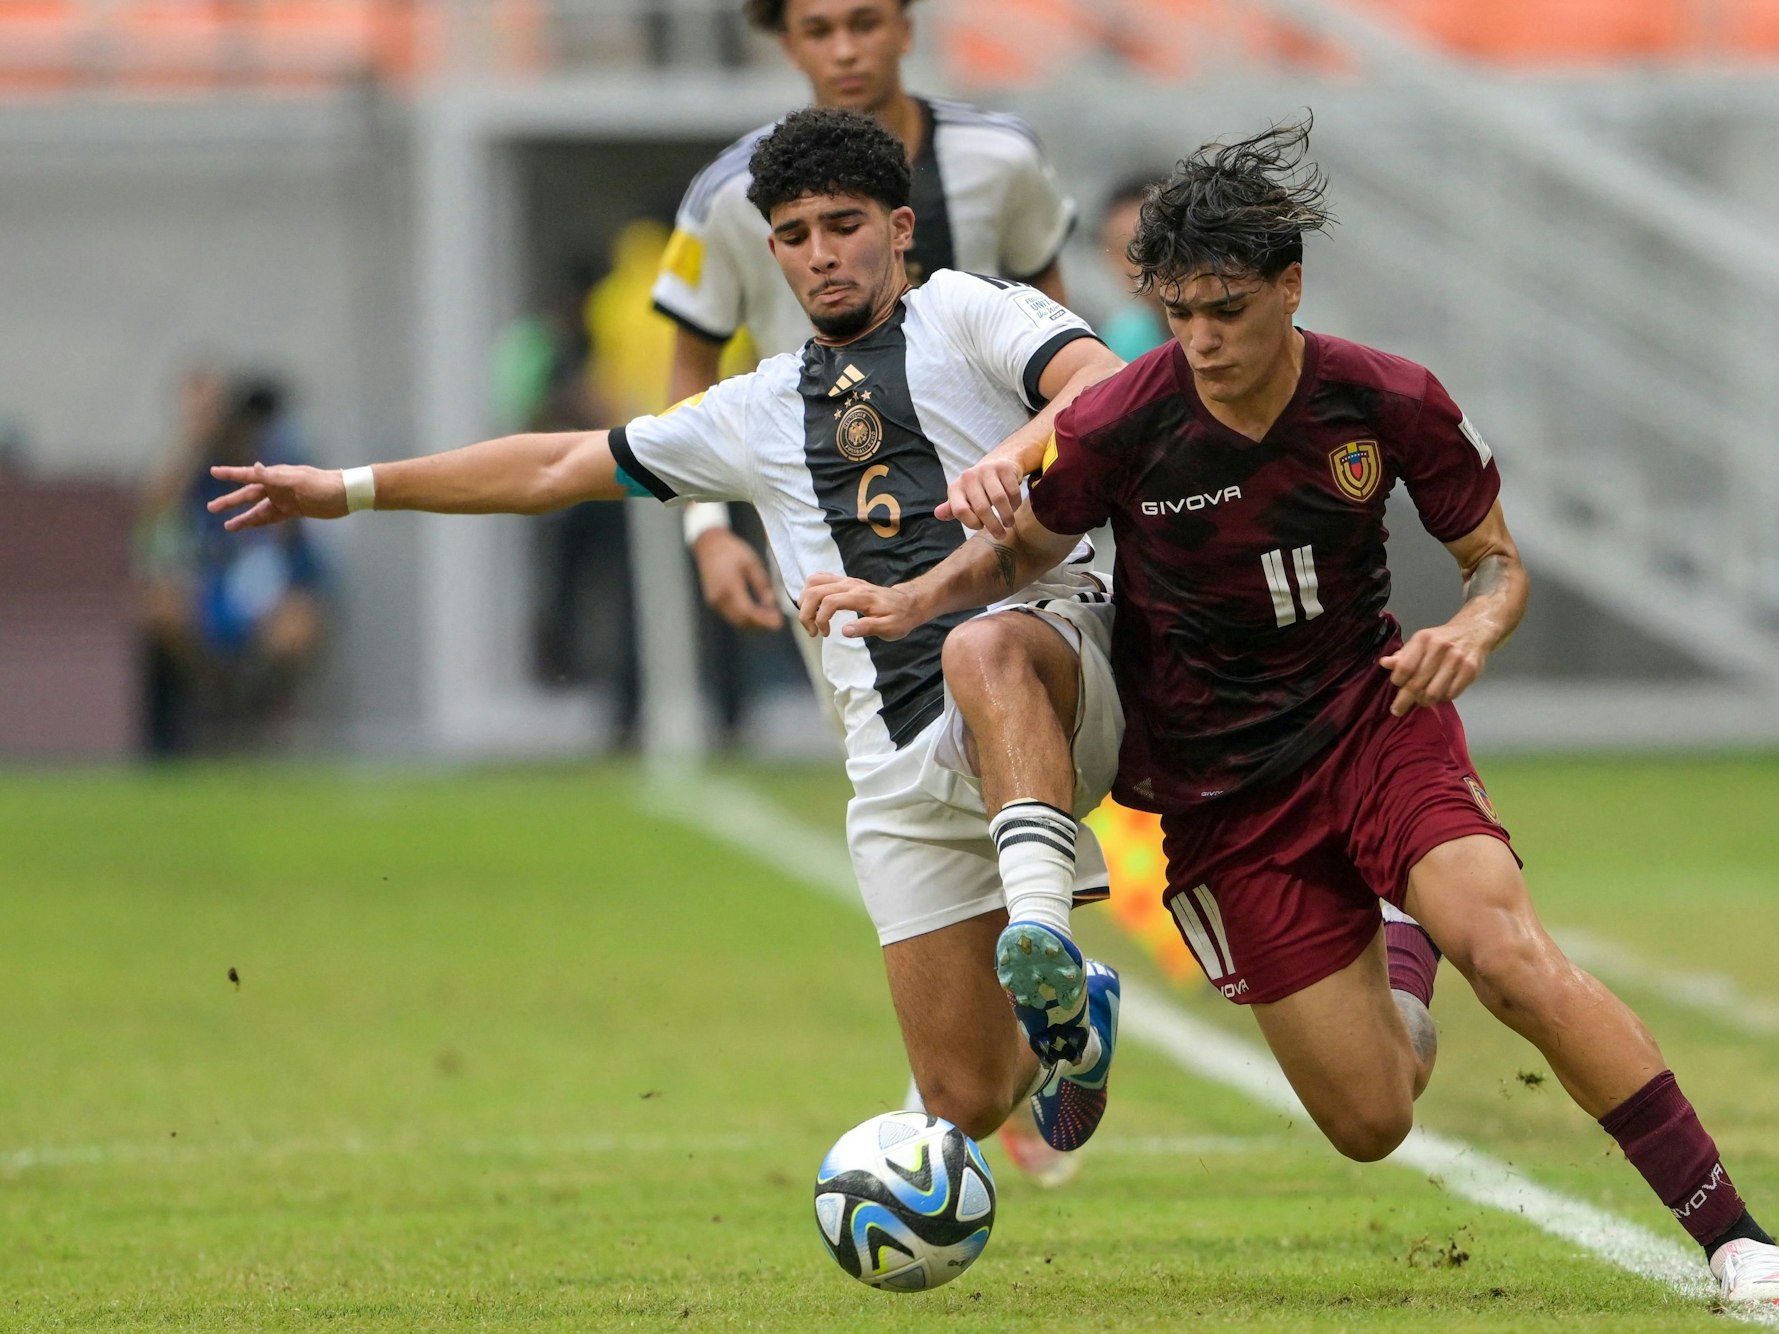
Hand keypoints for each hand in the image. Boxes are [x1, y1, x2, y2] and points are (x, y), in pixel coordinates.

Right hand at [207, 463, 345, 529]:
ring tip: (227, 526)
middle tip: (211, 508)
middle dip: (230, 501)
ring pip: (258, 509)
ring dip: (243, 517)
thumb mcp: (297, 481)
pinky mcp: (293, 510)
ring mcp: (284, 499)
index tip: (213, 471)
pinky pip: (271, 517)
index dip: (230, 474)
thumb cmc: (322, 484)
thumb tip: (256, 467)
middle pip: (248, 494)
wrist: (345, 495)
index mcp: (276, 476)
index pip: (248, 475)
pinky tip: (249, 526)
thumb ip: (274, 477)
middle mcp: (277, 486)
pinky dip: (259, 521)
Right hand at [691, 527, 782, 629]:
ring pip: (736, 621)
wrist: (709, 545)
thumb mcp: (752, 563)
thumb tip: (771, 604)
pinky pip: (731, 616)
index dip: (764, 620)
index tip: (779, 622)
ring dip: (754, 623)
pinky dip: (745, 618)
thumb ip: (762, 585)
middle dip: (761, 624)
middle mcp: (719, 598)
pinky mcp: (713, 602)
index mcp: (729, 586)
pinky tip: (757, 612)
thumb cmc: (732, 551)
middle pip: (742, 621)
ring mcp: (714, 601)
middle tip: (778, 622)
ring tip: (770, 616)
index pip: (748, 612)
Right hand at [798, 572, 923, 640]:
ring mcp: (846, 580)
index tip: (825, 634)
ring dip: (805, 601)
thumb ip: (867, 628)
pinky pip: (819, 578)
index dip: (821, 619)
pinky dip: (810, 592)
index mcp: (861, 596)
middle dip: (806, 613)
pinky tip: (816, 608)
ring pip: (813, 581)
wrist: (908, 603)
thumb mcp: (890, 628)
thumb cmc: (899, 617)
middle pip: (815, 590)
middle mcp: (850, 584)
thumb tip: (844, 631)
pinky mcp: (844, 581)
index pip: (830, 601)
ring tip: (812, 620)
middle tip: (813, 632)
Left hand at [935, 449, 1025, 538]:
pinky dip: (1015, 504)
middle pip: (982, 508)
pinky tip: (1014, 508)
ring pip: (999, 499)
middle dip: (993, 525)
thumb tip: (938, 514)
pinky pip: (1012, 491)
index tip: (980, 527)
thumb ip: (952, 509)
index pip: (959, 510)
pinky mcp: (1003, 468)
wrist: (997, 463)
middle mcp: (968, 477)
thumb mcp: (962, 498)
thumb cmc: (977, 488)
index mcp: (955, 488)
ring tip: (1009, 524)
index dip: (971, 523)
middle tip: (1000, 535)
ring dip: (1007, 516)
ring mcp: (986, 470)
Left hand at [1379, 624, 1486, 716]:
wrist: (1472, 632)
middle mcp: (1440, 648)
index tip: (1397, 686)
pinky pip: (1451, 694)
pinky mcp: (1470, 670)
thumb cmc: (1440, 640)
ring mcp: (1457, 659)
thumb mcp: (1419, 642)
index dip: (1398, 681)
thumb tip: (1384, 663)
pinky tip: (1440, 694)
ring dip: (1424, 701)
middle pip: (1417, 683)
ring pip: (1434, 693)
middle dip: (1404, 700)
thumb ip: (1402, 655)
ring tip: (1422, 700)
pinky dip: (1442, 699)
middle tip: (1397, 710)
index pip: (1404, 667)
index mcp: (1423, 639)